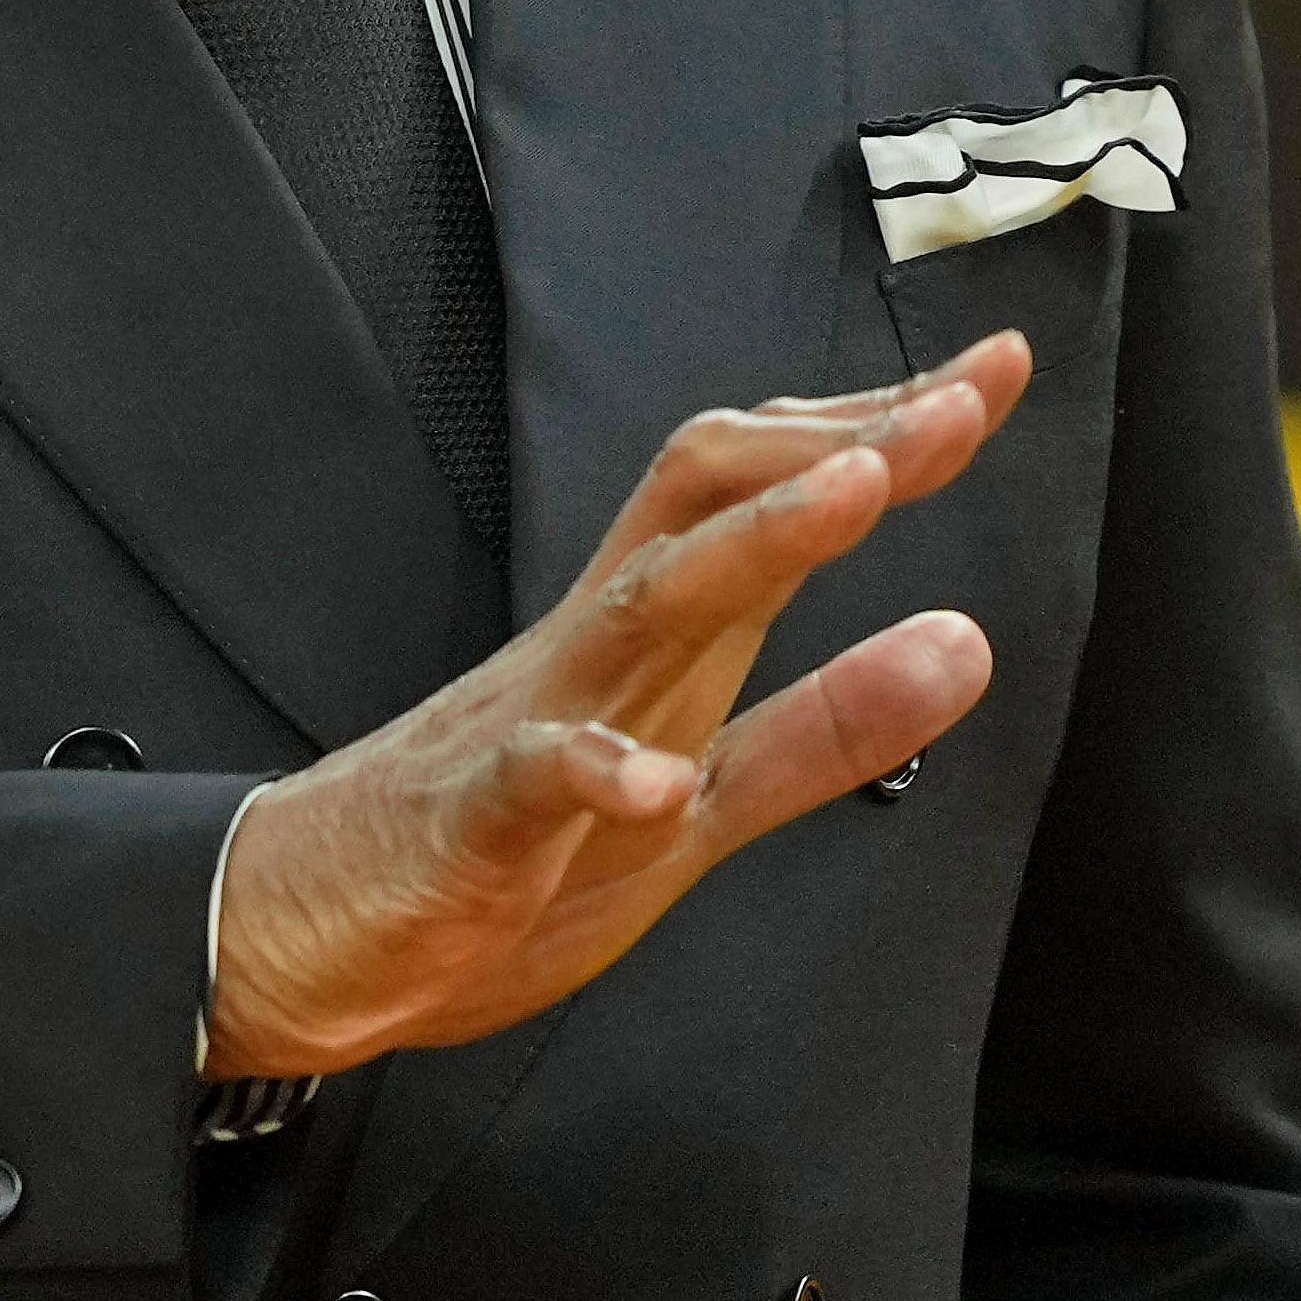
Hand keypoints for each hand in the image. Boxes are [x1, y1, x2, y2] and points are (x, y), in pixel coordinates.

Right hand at [199, 332, 1032, 1078]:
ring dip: (755, 543)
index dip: (885, 428)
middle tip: (960, 401)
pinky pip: (525, 782)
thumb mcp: (701, 805)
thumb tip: (968, 643)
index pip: (770, 490)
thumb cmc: (505, 858)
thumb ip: (827, 729)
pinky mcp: (470, 826)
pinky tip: (650, 782)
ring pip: (641, 602)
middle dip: (838, 440)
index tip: (993, 369)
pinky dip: (587, 772)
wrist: (307, 932)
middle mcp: (599, 650)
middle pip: (708, 497)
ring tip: (857, 492)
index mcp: (658, 643)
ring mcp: (532, 724)